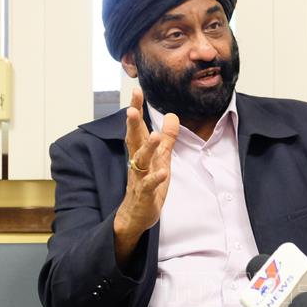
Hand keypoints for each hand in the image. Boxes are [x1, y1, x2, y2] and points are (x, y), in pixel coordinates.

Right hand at [114, 87, 178, 265]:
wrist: (136, 216)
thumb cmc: (148, 185)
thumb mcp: (161, 159)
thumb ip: (168, 139)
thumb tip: (173, 115)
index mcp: (141, 152)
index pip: (138, 127)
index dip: (136, 109)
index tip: (136, 90)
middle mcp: (137, 163)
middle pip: (134, 140)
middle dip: (133, 124)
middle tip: (133, 109)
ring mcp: (139, 178)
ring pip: (141, 161)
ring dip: (148, 148)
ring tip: (156, 136)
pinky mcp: (144, 195)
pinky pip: (148, 185)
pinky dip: (155, 178)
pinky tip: (162, 172)